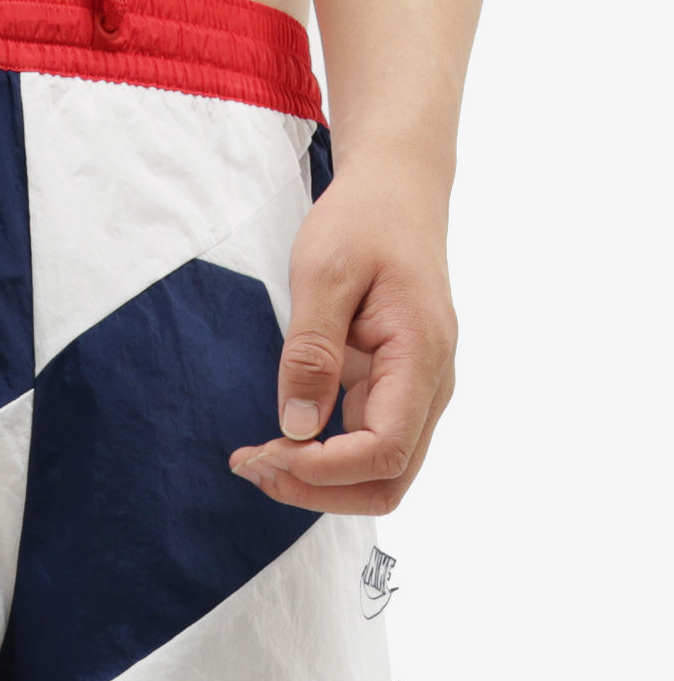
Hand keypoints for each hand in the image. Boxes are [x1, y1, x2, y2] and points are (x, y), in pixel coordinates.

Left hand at [229, 159, 456, 513]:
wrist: (396, 192)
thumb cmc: (362, 222)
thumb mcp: (324, 275)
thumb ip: (310, 353)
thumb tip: (296, 427)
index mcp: (420, 357)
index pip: (385, 452)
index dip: (323, 470)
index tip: (265, 452)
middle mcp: (429, 386)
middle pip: (388, 481)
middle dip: (317, 489)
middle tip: (252, 464)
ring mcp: (415, 393)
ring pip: (378, 475)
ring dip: (317, 482)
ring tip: (256, 459)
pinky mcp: (394, 391)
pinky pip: (365, 448)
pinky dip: (321, 460)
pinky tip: (275, 443)